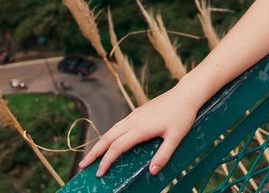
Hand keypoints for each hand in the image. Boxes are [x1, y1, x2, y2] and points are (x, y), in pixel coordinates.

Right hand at [79, 85, 203, 176]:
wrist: (186, 94)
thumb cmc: (182, 115)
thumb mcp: (176, 137)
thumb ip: (164, 155)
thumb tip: (152, 171)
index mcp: (140, 128)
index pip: (117, 147)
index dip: (106, 161)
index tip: (99, 173)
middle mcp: (134, 120)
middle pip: (107, 137)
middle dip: (94, 152)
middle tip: (82, 165)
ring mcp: (135, 115)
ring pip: (112, 130)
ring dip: (100, 143)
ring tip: (92, 156)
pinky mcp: (138, 112)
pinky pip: (119, 125)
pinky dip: (109, 135)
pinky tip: (110, 141)